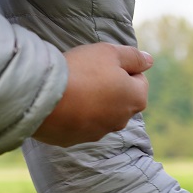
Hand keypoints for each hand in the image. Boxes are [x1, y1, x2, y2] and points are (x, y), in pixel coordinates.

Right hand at [34, 43, 152, 146]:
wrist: (44, 96)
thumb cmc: (81, 70)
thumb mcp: (110, 53)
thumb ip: (133, 57)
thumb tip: (149, 61)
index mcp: (136, 99)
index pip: (138, 79)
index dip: (121, 68)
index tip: (102, 64)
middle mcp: (123, 120)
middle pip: (120, 98)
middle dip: (108, 86)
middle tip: (85, 74)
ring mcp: (99, 132)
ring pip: (100, 112)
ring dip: (91, 101)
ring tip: (71, 88)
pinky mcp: (76, 140)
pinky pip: (78, 124)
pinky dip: (73, 114)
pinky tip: (60, 103)